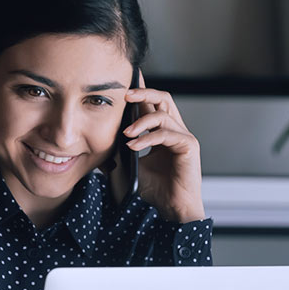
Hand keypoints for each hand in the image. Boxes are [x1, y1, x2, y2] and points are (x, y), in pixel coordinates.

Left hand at [120, 71, 205, 222]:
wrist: (172, 208)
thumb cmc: (155, 190)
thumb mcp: (131, 167)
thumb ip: (121, 153)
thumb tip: (99, 146)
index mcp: (163, 132)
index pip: (152, 104)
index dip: (141, 91)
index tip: (125, 81)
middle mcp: (175, 130)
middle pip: (163, 98)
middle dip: (144, 93)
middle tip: (125, 95)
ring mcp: (184, 137)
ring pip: (163, 114)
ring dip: (141, 121)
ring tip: (126, 133)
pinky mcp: (189, 146)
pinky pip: (166, 133)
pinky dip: (148, 137)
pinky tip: (134, 145)